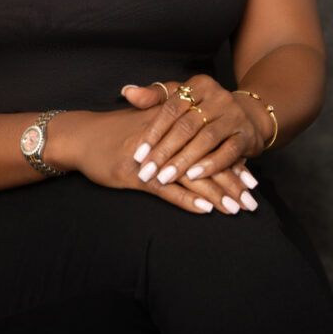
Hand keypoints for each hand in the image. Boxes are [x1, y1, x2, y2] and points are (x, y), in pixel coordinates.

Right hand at [69, 102, 258, 215]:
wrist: (79, 136)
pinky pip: (166, 189)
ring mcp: (150, 157)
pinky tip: (206, 210)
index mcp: (169, 124)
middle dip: (230, 181)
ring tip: (238, 208)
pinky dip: (187, 199)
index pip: (207, 143)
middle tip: (253, 200)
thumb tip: (197, 145)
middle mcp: (165, 138)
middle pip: (204, 160)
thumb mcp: (144, 123)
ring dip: (216, 193)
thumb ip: (171, 130)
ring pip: (190, 175)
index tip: (250, 178)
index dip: (229, 161)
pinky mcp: (134, 175)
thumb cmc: (111, 132)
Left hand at [122, 76, 269, 188]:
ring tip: (165, 177)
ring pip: (206, 139)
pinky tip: (193, 177)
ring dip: (184, 160)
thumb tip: (126, 91)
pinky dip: (210, 165)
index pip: (171, 108)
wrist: (248, 115)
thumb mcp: (180, 97)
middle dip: (165, 151)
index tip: (138, 154)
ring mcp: (235, 116)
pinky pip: (228, 152)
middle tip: (147, 171)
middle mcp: (219, 97)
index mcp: (199, 85)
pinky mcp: (247, 135)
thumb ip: (154, 96)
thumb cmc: (204, 108)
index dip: (153, 131)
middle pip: (187, 126)